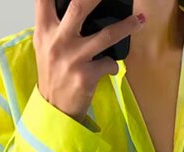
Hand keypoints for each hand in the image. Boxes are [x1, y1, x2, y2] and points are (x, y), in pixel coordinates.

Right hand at [33, 0, 145, 122]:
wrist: (54, 109)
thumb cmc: (54, 75)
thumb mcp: (45, 47)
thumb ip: (56, 26)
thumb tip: (79, 5)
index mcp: (44, 32)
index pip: (44, 0)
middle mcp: (57, 42)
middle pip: (79, 5)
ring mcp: (72, 58)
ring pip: (106, 34)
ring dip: (127, 26)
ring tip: (140, 20)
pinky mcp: (85, 75)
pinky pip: (109, 63)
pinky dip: (113, 65)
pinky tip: (109, 68)